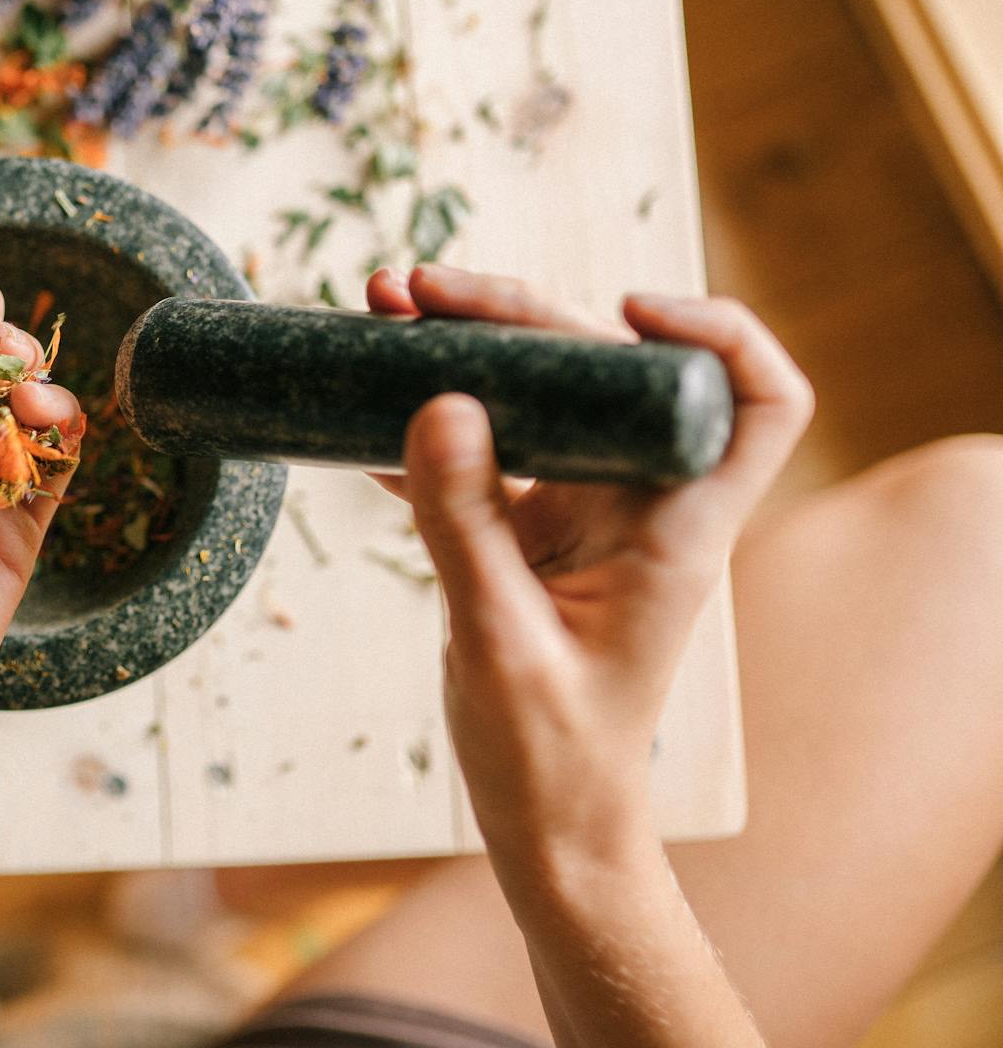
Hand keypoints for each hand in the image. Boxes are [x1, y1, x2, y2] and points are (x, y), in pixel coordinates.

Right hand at [366, 264, 811, 870]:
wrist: (545, 822)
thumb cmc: (549, 756)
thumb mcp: (497, 640)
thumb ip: (467, 524)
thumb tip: (439, 400)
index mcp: (675, 530)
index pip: (753, 403)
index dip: (711, 333)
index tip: (620, 309)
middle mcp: (638, 503)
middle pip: (605, 366)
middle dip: (516, 312)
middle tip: (416, 293)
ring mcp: (583, 511)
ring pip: (540, 393)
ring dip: (463, 349)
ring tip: (382, 314)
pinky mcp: (531, 528)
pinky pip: (486, 446)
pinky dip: (429, 419)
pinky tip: (361, 410)